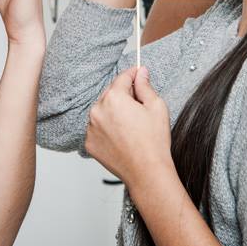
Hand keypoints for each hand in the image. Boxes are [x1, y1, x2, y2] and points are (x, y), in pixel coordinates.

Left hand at [85, 67, 171, 184]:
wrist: (147, 172)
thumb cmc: (154, 142)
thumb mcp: (156, 106)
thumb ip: (145, 86)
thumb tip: (141, 72)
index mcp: (114, 98)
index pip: (122, 78)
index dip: (133, 74)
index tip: (139, 73)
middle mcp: (97, 111)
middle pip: (111, 93)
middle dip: (124, 95)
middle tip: (140, 106)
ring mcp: (91, 128)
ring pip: (103, 110)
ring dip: (114, 111)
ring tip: (132, 125)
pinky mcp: (90, 143)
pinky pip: (98, 128)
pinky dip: (107, 128)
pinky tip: (122, 136)